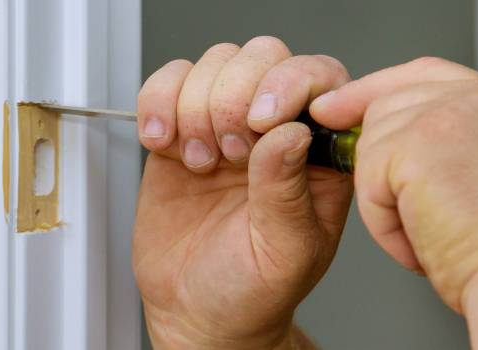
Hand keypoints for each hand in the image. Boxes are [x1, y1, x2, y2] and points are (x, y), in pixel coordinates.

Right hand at [133, 37, 350, 348]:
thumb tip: (291, 132)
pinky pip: (167, 83)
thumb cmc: (254, 291)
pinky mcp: (180, 132)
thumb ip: (288, 193)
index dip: (289, 84)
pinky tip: (163, 142)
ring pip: (214, 63)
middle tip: (226, 154)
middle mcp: (275, 131)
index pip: (320, 79)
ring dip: (196, 106)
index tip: (260, 123)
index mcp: (320, 153)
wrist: (197, 314)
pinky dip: (157, 102)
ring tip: (198, 161)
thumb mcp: (286, 252)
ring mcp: (225, 126)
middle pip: (263, 57)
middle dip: (235, 96)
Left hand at [312, 57, 477, 347]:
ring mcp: (453, 113)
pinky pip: (367, 176)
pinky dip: (381, 220)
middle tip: (405, 212)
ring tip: (432, 233)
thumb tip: (397, 138)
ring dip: (385, 198)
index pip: (426, 75)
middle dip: (375, 155)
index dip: (376, 91)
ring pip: (373, 142)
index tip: (337, 109)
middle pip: (390, 103)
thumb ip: (461, 143)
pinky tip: (419, 241)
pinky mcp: (418, 142)